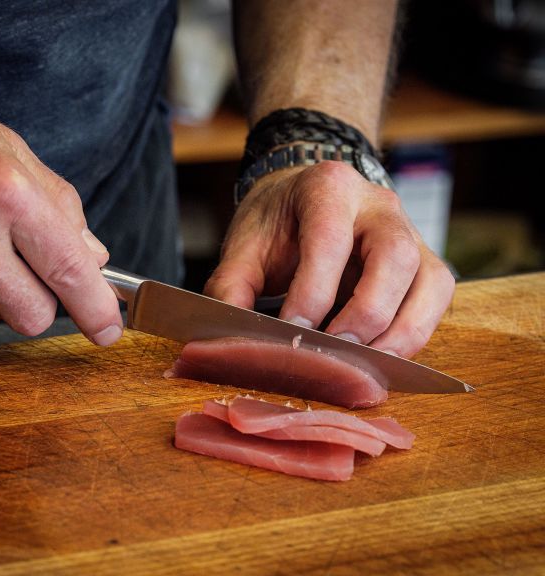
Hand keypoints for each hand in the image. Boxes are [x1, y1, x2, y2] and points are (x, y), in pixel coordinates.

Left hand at [204, 161, 454, 357]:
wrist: (304, 198)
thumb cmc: (276, 222)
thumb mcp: (244, 245)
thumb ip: (231, 287)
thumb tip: (229, 340)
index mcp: (328, 188)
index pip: (329, 239)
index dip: (314, 291)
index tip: (292, 331)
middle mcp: (378, 205)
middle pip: (394, 256)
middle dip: (366, 313)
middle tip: (335, 352)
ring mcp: (410, 232)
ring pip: (430, 280)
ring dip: (401, 332)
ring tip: (364, 366)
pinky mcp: (425, 261)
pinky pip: (436, 298)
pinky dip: (415, 333)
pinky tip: (382, 357)